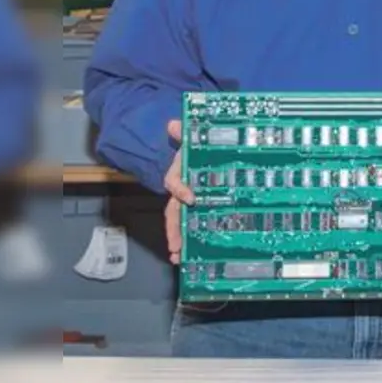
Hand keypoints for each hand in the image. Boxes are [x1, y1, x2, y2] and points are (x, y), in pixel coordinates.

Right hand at [163, 119, 194, 263]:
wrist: (208, 149)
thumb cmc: (200, 147)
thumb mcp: (195, 139)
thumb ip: (185, 132)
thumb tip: (174, 124)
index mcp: (181, 173)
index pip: (174, 183)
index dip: (180, 189)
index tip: (191, 197)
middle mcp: (183, 190)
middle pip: (174, 212)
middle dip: (173, 230)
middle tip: (175, 248)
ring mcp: (191, 201)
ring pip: (182, 222)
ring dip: (179, 240)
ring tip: (180, 258)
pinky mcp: (202, 208)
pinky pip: (195, 224)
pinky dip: (192, 238)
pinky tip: (194, 254)